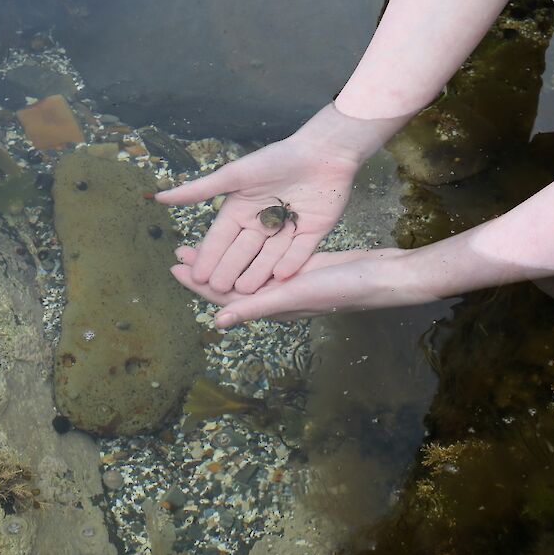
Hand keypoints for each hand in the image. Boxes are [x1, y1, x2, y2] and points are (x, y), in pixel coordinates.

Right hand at [156, 105, 403, 293]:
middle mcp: (262, 223)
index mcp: (242, 210)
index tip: (195, 274)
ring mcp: (288, 229)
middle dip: (229, 270)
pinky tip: (280, 277)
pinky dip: (290, 263)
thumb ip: (200, 190)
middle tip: (217, 289)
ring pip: (269, 256)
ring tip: (245, 291)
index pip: (222, 237)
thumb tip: (159, 198)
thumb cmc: (276, 158)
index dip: (209, 255)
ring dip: (257, 273)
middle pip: (243, 251)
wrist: (322, 151)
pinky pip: (299, 252)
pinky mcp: (312, 233)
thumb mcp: (235, 174)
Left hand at [170, 245, 435, 326]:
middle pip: (231, 281)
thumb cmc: (339, 290)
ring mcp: (289, 281)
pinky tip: (245, 234)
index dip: (197, 282)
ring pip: (247, 269)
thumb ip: (254, 306)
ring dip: (225, 257)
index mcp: (269, 306)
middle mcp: (275, 296)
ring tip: (204, 243)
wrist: (380, 277)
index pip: (223, 295)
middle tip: (180, 250)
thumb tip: (217, 320)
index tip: (173, 265)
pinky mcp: (302, 265)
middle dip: (205, 267)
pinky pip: (266, 259)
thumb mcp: (292, 295)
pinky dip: (251, 248)